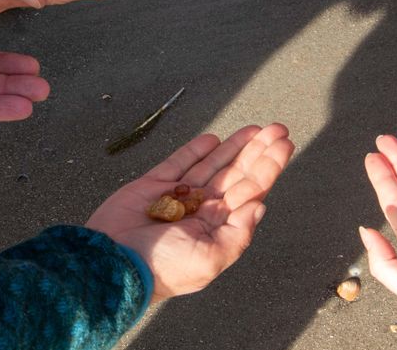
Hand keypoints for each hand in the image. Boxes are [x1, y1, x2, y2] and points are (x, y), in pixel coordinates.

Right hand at [87, 124, 294, 301]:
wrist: (112, 262)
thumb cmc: (162, 267)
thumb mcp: (210, 258)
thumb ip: (238, 233)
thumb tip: (260, 206)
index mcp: (217, 229)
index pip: (249, 192)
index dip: (268, 168)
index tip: (284, 146)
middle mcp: (201, 211)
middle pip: (236, 174)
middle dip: (258, 152)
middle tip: (278, 129)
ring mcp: (177, 197)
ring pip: (212, 165)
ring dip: (234, 147)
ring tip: (256, 129)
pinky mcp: (153, 185)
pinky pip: (178, 163)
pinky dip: (195, 150)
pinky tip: (214, 139)